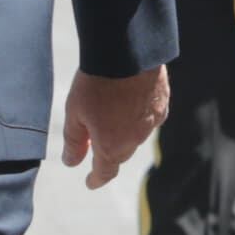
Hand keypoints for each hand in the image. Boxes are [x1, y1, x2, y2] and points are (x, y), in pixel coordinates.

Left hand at [64, 65, 167, 186]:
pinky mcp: (162, 106)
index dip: (96, 179)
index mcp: (111, 146)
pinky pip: (148, 118)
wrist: (129, 52)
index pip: (104, 172)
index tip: (90, 182)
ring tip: (109, 110)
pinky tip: (128, 100)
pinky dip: (137, 116)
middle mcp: (134, 140)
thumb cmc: (96, 83)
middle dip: (106, 151)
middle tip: (92, 139)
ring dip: (123, 131)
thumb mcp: (75, 112)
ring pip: (135, 136)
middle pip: (119, 154)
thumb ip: (74, 141)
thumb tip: (71, 163)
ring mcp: (151, 123)